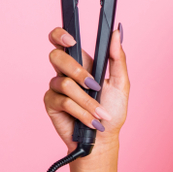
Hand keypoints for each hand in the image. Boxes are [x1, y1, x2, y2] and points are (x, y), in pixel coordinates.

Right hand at [42, 26, 128, 151]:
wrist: (104, 138)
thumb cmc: (113, 110)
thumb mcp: (121, 83)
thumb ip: (118, 58)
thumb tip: (116, 32)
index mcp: (82, 63)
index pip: (62, 40)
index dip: (60, 35)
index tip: (71, 40)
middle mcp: (66, 72)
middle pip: (57, 56)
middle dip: (77, 70)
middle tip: (94, 85)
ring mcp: (57, 87)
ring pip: (65, 83)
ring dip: (87, 101)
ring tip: (100, 113)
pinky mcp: (51, 103)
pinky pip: (63, 101)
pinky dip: (81, 112)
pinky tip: (90, 121)